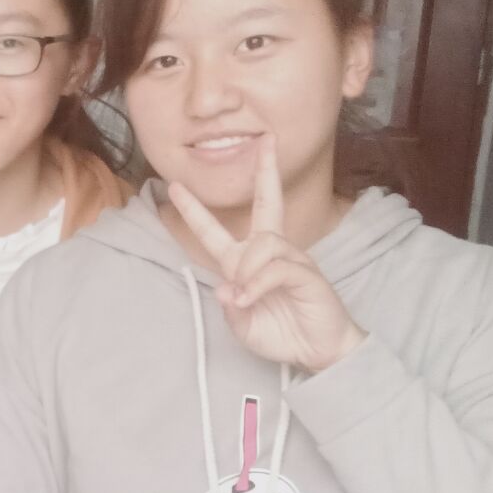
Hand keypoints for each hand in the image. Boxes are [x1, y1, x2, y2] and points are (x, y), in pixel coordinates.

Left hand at [168, 135, 365, 373]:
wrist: (317, 351)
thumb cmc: (281, 334)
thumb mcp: (243, 327)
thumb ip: (230, 309)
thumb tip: (225, 288)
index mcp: (245, 262)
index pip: (215, 230)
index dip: (194, 209)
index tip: (174, 186)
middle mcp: (269, 252)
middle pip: (267, 202)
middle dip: (265, 171)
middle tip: (266, 142)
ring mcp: (291, 259)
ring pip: (262, 244)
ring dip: (247, 271)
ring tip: (245, 297)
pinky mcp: (308, 273)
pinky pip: (276, 268)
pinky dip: (258, 284)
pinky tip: (250, 298)